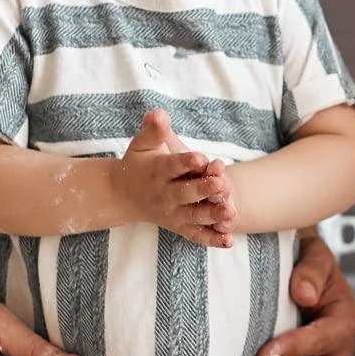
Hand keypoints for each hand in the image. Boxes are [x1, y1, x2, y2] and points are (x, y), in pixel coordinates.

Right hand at [114, 109, 234, 246]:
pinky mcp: (181, 227)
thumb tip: (158, 114)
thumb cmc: (140, 163)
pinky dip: (212, 239)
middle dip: (203, 189)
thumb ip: (154, 130)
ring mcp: (173, 214)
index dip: (187, 162)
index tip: (202, 157)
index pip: (173, 166)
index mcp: (158, 172)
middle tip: (221, 184)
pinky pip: (197, 235)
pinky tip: (229, 241)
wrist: (124, 195)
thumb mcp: (143, 144)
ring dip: (212, 215)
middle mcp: (165, 195)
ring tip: (230, 212)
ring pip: (194, 216)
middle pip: (185, 194)